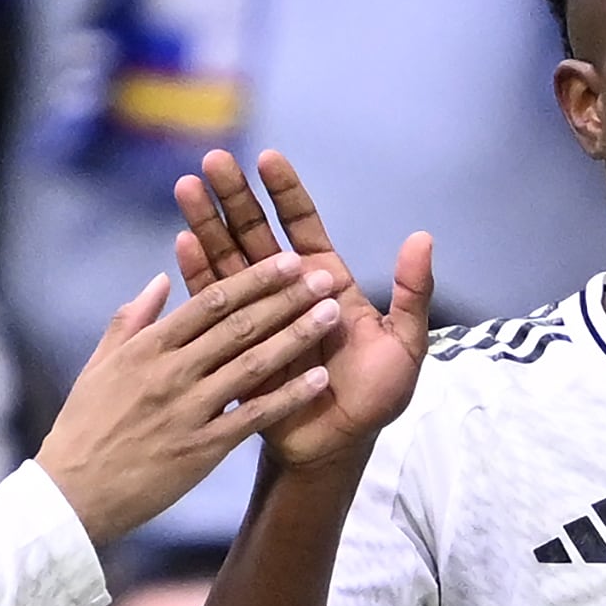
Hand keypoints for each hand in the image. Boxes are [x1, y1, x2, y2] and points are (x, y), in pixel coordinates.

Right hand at [34, 254, 343, 542]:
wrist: (71, 494)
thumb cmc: (84, 427)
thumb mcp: (100, 365)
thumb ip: (132, 319)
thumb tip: (162, 279)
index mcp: (147, 347)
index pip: (210, 301)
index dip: (254, 279)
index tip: (287, 261)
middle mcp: (171, 372)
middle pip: (239, 326)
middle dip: (286, 299)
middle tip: (324, 277)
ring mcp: (188, 410)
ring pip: (252, 365)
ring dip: (296, 337)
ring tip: (331, 316)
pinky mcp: (202, 449)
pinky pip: (252, 417)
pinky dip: (287, 397)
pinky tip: (319, 379)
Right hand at [172, 148, 432, 470]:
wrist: (339, 446)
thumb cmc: (375, 396)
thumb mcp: (405, 344)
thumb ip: (411, 293)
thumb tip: (422, 237)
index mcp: (325, 280)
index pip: (301, 224)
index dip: (285, 192)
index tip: (267, 159)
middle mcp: (286, 291)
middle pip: (256, 233)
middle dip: (235, 196)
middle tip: (213, 159)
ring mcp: (257, 316)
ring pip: (228, 261)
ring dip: (207, 225)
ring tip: (186, 188)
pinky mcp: (234, 346)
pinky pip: (213, 308)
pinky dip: (198, 276)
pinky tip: (183, 244)